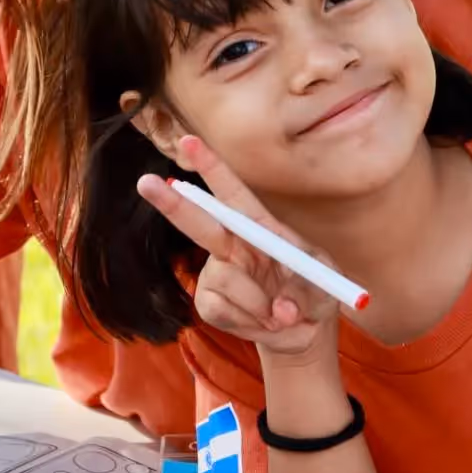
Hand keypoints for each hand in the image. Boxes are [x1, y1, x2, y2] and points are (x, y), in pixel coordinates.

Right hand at [136, 135, 338, 360]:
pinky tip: (264, 323)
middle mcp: (233, 245)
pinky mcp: (209, 303)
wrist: (305, 332)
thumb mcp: (325, 281)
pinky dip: (250, 323)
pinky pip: (221, 310)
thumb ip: (306, 289)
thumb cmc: (315, 293)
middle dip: (174, 203)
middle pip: (199, 222)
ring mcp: (217, 274)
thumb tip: (281, 308)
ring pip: (226, 279)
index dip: (211, 167)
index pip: (233, 193)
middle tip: (146, 182)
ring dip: (259, 303)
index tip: (188, 141)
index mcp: (261, 227)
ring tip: (283, 314)